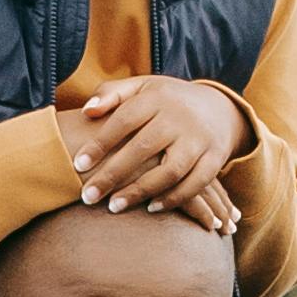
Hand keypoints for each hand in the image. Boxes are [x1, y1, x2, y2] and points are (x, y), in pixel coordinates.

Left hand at [68, 75, 250, 227]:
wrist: (219, 108)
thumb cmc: (166, 101)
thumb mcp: (142, 88)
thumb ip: (112, 94)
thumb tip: (87, 111)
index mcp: (157, 97)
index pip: (124, 120)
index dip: (99, 142)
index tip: (77, 164)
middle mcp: (179, 117)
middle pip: (143, 148)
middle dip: (113, 175)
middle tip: (88, 197)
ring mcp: (199, 139)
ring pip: (169, 170)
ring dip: (140, 191)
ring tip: (114, 207)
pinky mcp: (216, 158)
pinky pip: (195, 184)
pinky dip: (174, 199)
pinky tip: (150, 209)